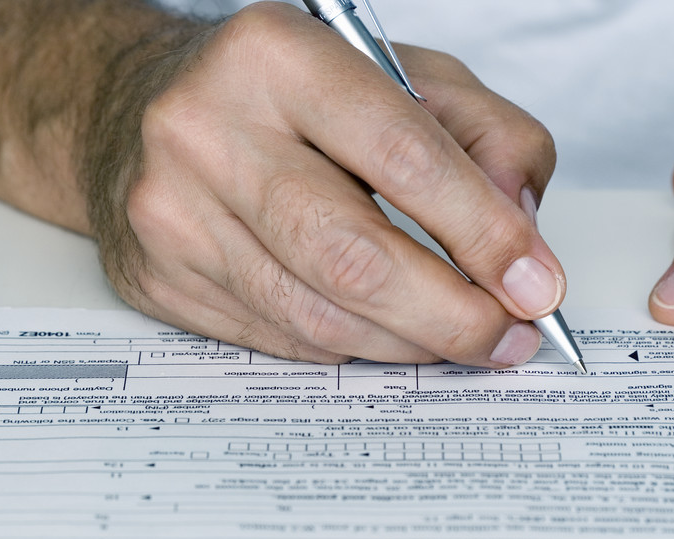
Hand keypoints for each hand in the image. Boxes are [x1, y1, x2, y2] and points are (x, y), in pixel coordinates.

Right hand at [86, 2, 562, 366]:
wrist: (137, 107)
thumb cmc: (288, 93)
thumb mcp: (400, 76)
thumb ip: (485, 136)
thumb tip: (519, 232)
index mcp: (276, 56)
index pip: (402, 156)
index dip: (483, 233)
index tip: (537, 287)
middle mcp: (208, 131)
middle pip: (352, 257)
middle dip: (451, 315)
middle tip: (507, 338)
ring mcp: (172, 214)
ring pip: (317, 318)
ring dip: (408, 343)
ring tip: (460, 339)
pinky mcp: (159, 279)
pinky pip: (280, 340)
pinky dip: (350, 346)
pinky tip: (383, 330)